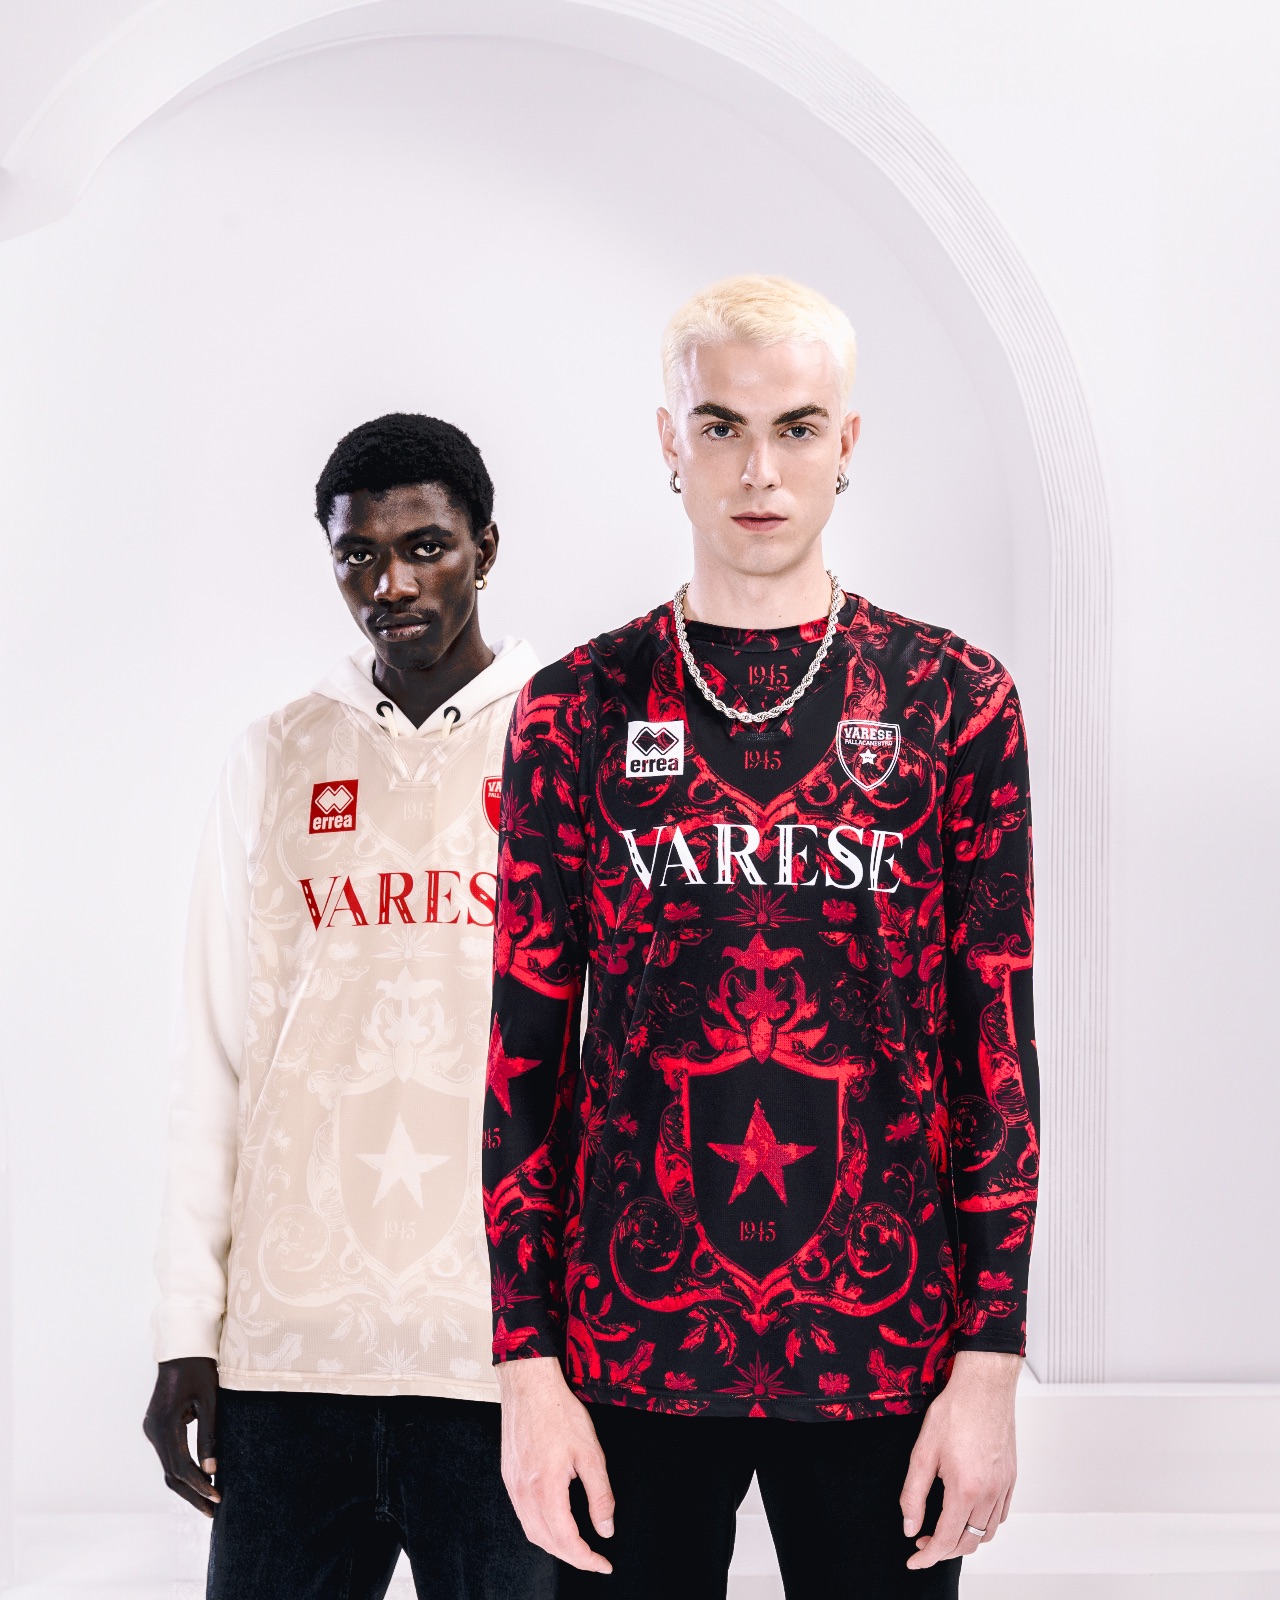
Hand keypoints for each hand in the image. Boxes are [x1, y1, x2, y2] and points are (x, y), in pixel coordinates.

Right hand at [143, 1357, 220, 1516]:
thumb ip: (208, 1436)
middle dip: (192, 1494)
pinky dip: (183, 1470)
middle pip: (171, 1474)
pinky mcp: (156, 1427)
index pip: (181, 1467)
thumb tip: (212, 1471)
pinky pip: (168, 1455)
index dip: (199, 1486)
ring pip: (168, 1467)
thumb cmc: (199, 1370)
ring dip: (187, 1485)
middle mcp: (153, 1431)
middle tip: (213, 1511)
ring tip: (208, 1501)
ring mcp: (152, 1429)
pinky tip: (199, 1480)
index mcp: (164, 1425)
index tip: (217, 1498)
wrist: (182, 1348)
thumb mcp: (209, 1401)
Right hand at [497, 1355, 614, 1572]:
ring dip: (555, 1546)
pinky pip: (523, 1515)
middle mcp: (524, 1492)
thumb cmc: (558, 1412)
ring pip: (532, 1532)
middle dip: (572, 1557)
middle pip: (547, 1542)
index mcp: (545, 1488)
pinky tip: (554, 1523)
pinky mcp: (509, 1477)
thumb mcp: (591, 1453)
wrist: (529, 1386)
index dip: (586, 1559)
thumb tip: (605, 1528)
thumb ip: (600, 1495)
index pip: (566, 1540)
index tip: (603, 1564)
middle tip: (594, 1559)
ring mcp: (513, 1486)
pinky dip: (540, 1529)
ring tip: (577, 1546)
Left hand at [900, 1349, 1020, 1568]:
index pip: (946, 1540)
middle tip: (923, 1540)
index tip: (914, 1560)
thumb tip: (910, 1527)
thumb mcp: (922, 1452)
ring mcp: (1004, 1487)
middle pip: (968, 1542)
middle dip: (945, 1550)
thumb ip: (913, 1494)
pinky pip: (1001, 1515)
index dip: (928, 1556)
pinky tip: (968, 1513)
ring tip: (944, 1528)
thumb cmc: (954, 1412)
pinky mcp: (1012, 1478)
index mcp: (966, 1490)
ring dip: (965, 1539)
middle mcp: (990, 1494)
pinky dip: (984, 1524)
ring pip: (987, 1532)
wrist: (984, 1386)